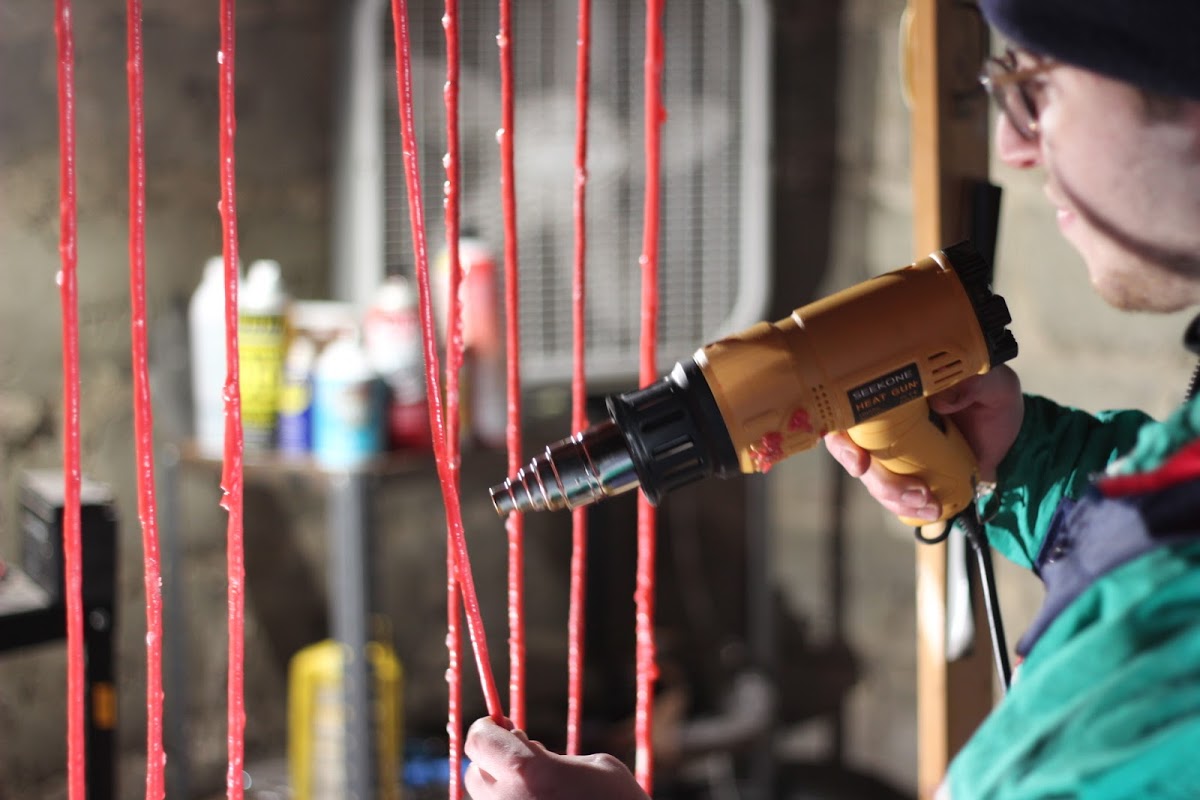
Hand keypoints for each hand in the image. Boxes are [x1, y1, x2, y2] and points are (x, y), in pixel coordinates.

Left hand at [464, 717, 649, 799]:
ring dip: (501, 785)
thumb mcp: (596, 765)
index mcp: (529, 770)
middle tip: (522, 753)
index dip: (487, 728)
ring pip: (485, 798)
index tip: (503, 724)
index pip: (478, 740)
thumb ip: (553, 757)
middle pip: (474, 771)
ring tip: (536, 786)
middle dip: (494, 758)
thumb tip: (527, 752)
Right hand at [823, 365, 1022, 520]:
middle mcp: (883, 420)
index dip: (842, 440)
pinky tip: (931, 510)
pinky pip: (893, 495)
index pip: (849, 411)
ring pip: (872, 479)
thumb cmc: (995, 400)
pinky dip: (907, 508)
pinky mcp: (905, 473)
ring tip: (931, 504)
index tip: (861, 459)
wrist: (1010, 437)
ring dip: (896, 498)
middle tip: (913, 491)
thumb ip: (976, 384)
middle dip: (877, 480)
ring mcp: (891, 449)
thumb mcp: (994, 384)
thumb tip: (943, 399)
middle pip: (853, 454)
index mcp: (893, 390)